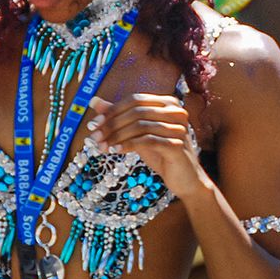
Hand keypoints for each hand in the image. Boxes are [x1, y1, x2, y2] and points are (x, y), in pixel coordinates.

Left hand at [88, 94, 204, 197]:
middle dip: (111, 124)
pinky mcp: (177, 145)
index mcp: (168, 103)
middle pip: (136, 111)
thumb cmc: (161, 153)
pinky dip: (128, 145)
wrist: (185, 178)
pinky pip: (147, 141)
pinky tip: (115, 151)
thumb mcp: (138, 133)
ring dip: (116, 136)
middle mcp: (176, 111)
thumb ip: (119, 116)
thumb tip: (94, 102)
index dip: (112, 110)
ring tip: (101, 146)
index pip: (134, 100)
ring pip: (140, 125)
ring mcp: (178, 127)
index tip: (94, 124)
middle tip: (94, 136)